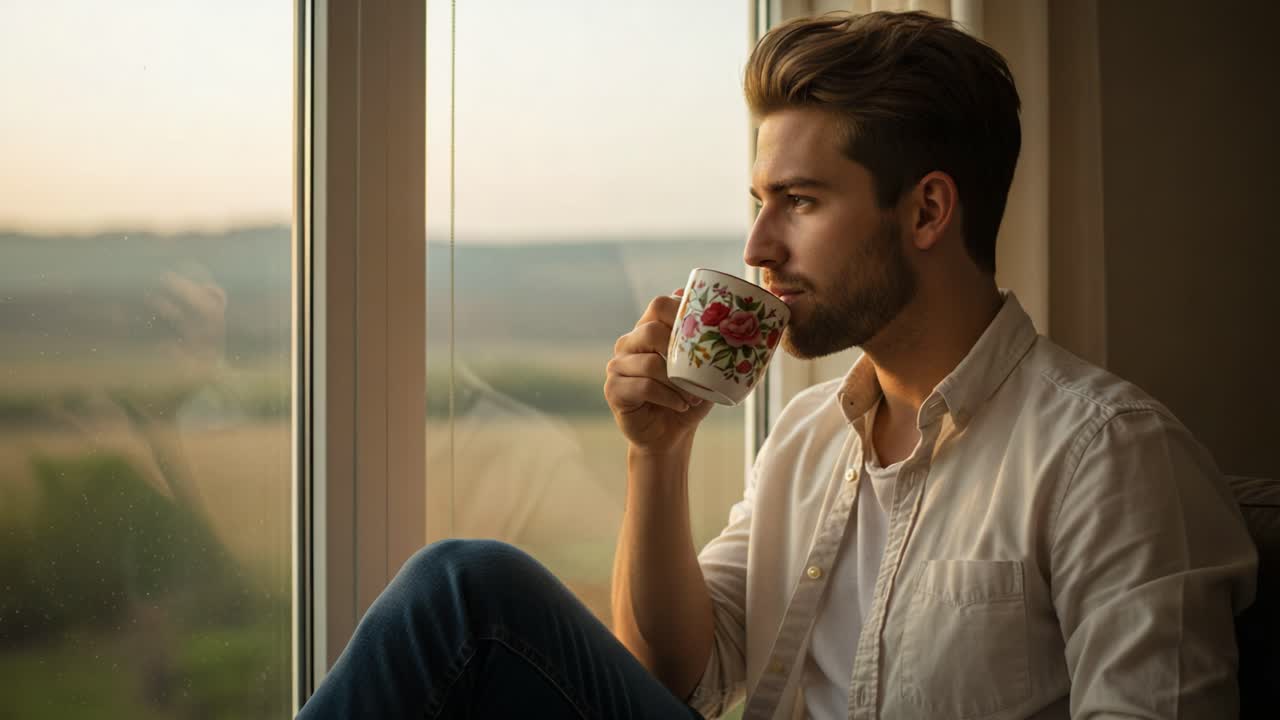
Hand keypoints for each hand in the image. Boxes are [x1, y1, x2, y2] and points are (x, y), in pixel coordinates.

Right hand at [604, 291, 713, 453]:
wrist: (671, 435)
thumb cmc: (688, 398)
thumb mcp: (704, 370)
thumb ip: (708, 342)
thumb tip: (728, 312)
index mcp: (649, 329)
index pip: (659, 305)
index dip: (681, 313)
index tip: (704, 332)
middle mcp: (629, 343)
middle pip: (651, 330)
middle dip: (680, 353)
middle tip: (698, 374)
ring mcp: (618, 365)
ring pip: (650, 362)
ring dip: (677, 383)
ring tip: (692, 396)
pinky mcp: (613, 389)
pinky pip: (643, 386)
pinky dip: (668, 397)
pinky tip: (680, 405)